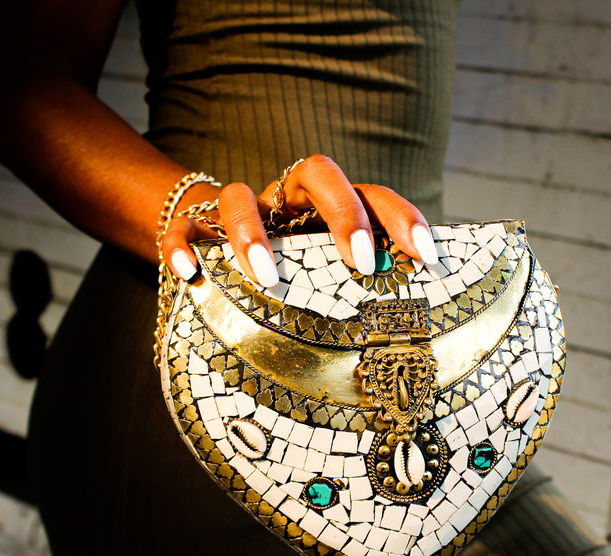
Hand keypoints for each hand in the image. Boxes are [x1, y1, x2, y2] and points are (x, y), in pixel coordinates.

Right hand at [162, 154, 438, 286]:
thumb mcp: (330, 277)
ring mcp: (243, 211)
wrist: (224, 251)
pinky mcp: (198, 228)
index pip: (371, 193)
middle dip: (342, 213)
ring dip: (254, 233)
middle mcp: (287, 199)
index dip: (402, 217)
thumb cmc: (293, 274)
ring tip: (268, 277)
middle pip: (315, 172)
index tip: (427, 256)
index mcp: (328, 206)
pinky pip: (184, 227)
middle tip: (362, 263)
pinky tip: (189, 274)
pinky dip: (182, 245)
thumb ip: (361, 289)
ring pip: (240, 195)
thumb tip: (415, 328)